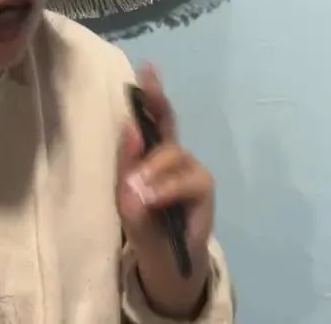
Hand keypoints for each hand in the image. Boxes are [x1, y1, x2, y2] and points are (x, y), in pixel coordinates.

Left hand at [117, 64, 215, 318]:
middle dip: (157, 101)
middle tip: (147, 79)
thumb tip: (131, 127)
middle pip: (167, 123)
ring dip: (152, 169)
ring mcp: (190, 170)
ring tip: (137, 192)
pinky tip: (152, 198)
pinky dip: (167, 188)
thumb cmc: (144, 223)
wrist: (166, 261)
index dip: (150, 94)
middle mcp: (171, 155)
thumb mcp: (126, 198)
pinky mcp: (204, 189)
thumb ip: (127, 166)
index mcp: (149, 153)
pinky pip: (187, 180)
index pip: (150, 119)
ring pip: (170, 154)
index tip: (146, 68)